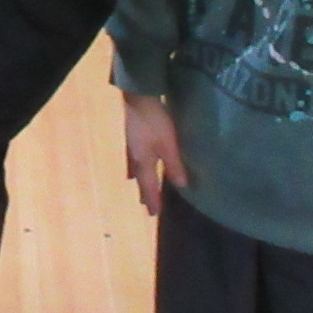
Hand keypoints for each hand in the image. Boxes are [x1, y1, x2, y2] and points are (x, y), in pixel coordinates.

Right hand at [123, 92, 186, 216]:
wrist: (139, 98)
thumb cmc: (155, 123)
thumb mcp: (168, 144)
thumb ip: (174, 165)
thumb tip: (181, 186)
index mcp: (144, 162)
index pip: (148, 186)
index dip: (152, 199)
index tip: (153, 214)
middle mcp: (135, 157)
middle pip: (140, 179)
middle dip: (144, 192)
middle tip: (145, 206)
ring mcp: (131, 147)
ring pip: (135, 169)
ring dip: (139, 181)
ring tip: (137, 187)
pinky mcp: (131, 137)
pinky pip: (133, 159)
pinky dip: (134, 167)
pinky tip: (134, 164)